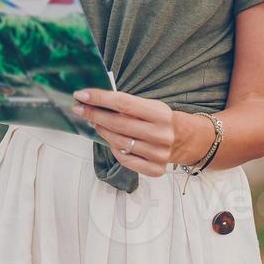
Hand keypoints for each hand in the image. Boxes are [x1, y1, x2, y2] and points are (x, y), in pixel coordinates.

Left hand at [71, 89, 212, 177]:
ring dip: (101, 131)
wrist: (184, 139)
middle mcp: (161, 134)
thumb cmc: (159, 118)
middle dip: (94, 114)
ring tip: (94, 122)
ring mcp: (159, 154)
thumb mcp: (149, 105)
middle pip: (118, 124)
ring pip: (119, 142)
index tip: (81, 95)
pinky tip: (110, 140)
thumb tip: (93, 100)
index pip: (123, 103)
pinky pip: (125, 160)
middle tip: (79, 109)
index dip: (99, 98)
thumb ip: (126, 105)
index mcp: (160, 113)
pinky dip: (114, 149)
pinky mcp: (155, 169)